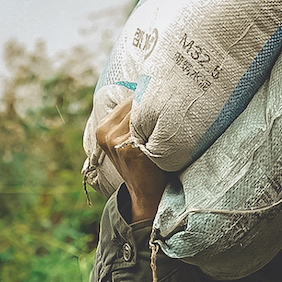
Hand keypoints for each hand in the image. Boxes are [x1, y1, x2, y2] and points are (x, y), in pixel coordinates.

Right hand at [93, 98, 167, 224]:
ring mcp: (115, 141)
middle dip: (155, 98)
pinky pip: (146, 125)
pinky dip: (161, 122)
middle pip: (133, 103)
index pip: (128, 100)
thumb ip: (135, 121)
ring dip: (160, 108)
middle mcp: (105, 133)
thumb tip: (156, 92)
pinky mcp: (128, 149)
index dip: (148, 93)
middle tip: (177, 91)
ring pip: (141, 112)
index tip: (168, 86)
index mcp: (103, 129)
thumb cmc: (146, 165)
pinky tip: (175, 120)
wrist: (146, 195)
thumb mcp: (133, 141)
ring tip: (178, 105)